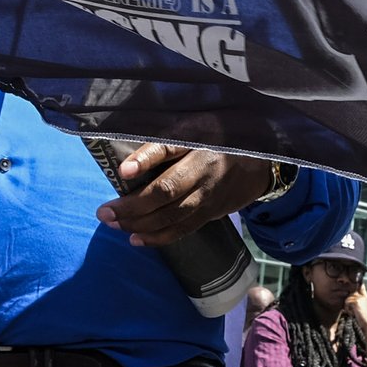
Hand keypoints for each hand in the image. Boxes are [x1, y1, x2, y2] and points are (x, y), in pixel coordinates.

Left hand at [96, 144, 274, 246]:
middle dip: (132, 206)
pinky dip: (159, 237)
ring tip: (114, 224)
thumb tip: (129, 163)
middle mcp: (205, 171)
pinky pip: (184, 228)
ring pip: (173, 215)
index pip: (170, 150)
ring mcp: (210, 195)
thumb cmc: (219, 139)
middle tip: (104, 212)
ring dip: (140, 223)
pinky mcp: (212, 213)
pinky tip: (137, 239)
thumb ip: (165, 143)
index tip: (123, 170)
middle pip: (166, 191)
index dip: (146, 159)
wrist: (262, 162)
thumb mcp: (196, 128)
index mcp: (200, 143)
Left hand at [344, 286, 366, 327]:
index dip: (360, 284)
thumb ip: (359, 304)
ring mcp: (360, 298)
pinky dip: (348, 309)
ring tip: (352, 313)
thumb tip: (352, 302)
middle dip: (348, 301)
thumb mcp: (364, 310)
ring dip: (348, 307)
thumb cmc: (366, 319)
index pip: (362, 288)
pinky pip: (347, 302)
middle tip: (350, 310)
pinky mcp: (356, 301)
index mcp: (365, 298)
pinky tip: (352, 314)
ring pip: (348, 298)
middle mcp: (363, 297)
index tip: (359, 282)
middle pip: (351, 293)